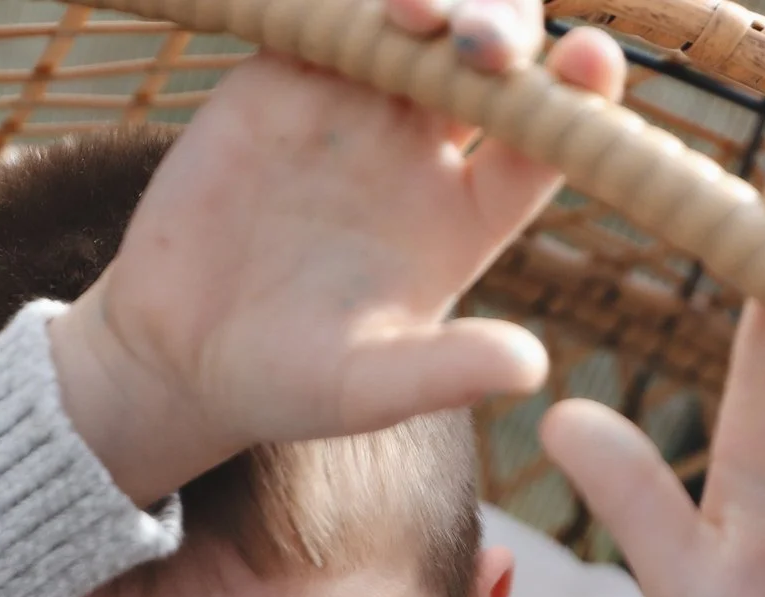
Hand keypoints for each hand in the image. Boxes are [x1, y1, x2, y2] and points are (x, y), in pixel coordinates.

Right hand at [51, 0, 626, 504]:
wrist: (175, 354)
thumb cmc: (284, 382)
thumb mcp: (364, 390)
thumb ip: (442, 372)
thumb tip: (532, 368)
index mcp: (470, 213)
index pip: (548, 137)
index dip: (579, 94)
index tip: (589, 64)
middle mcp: (426, 146)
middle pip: (493, 54)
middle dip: (504, 25)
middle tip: (483, 44)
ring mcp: (356, 103)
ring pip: (415, 16)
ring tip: (413, 14)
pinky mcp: (282, 75)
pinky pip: (326, 10)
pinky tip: (348, 2)